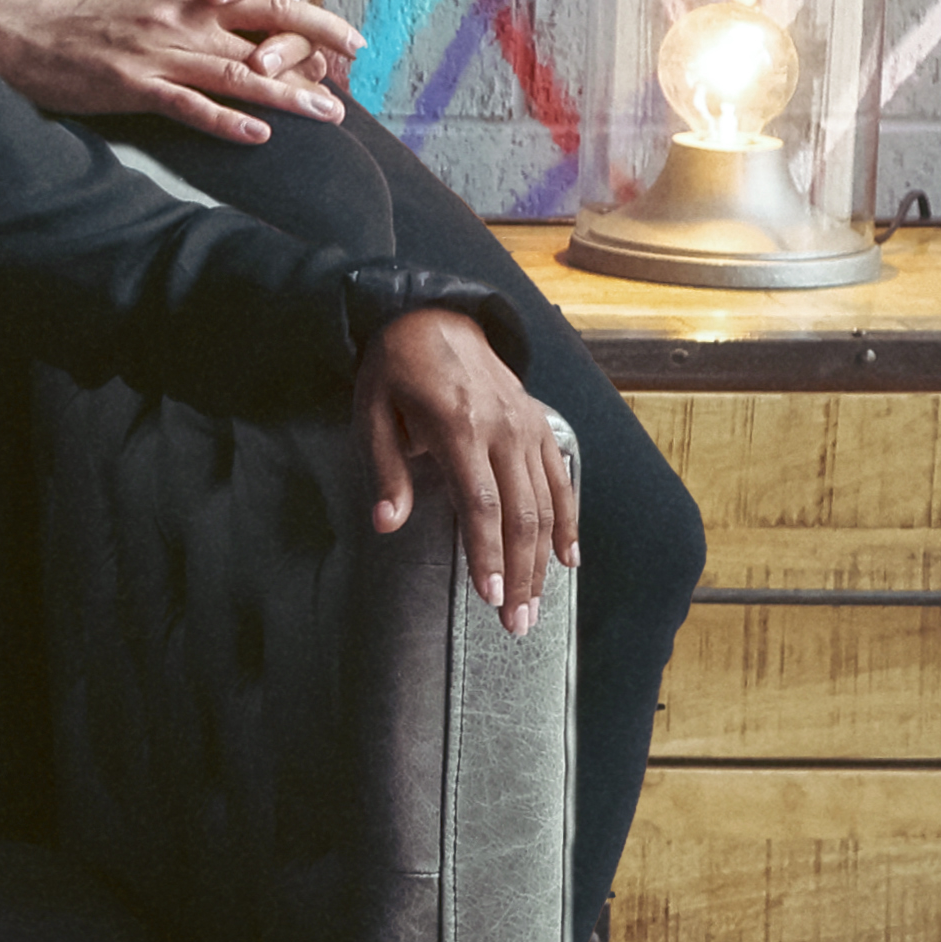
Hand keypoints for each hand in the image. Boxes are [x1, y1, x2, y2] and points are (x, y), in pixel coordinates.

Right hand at [0, 0, 358, 141]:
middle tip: (354, 64)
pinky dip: (224, 120)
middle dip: (315, 46)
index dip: (307, 14)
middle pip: (260, 29)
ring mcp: (156, 53)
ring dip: (286, 94)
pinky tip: (258, 134)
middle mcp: (178, 17)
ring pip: (236, 72)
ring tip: (327, 113)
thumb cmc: (76, 9)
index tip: (345, 36)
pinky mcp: (131, 86)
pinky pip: (187, 105)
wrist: (15, 24)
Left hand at [357, 305, 581, 633]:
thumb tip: (386, 525)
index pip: (481, 504)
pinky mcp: (540, 425)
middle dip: (521, 574)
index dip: (488, 554)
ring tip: (536, 607)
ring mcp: (528, 427)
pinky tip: (567, 560)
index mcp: (459, 426)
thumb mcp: (372, 413)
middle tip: (517, 623)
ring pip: (546, 504)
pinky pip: (562, 479)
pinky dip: (568, 522)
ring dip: (544, 561)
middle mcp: (503, 429)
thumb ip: (385, 471)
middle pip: (521, 514)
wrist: (434, 317)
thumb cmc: (395, 371)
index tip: (490, 596)